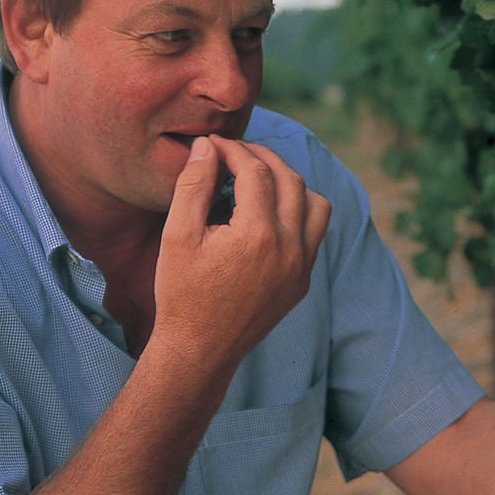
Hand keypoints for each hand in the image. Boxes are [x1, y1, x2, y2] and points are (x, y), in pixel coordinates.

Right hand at [151, 135, 330, 381]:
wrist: (200, 351)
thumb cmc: (181, 294)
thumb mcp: (177, 236)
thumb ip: (193, 185)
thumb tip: (208, 146)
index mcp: (258, 235)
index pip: (256, 172)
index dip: (234, 150)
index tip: (214, 144)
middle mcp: (290, 248)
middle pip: (291, 180)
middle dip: (264, 158)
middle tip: (236, 152)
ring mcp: (302, 267)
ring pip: (316, 205)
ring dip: (291, 183)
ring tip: (259, 179)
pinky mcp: (303, 281)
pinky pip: (315, 234)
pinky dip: (298, 212)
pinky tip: (269, 212)